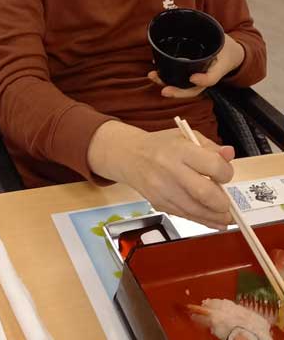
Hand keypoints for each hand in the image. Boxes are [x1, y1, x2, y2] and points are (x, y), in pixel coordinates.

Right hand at [88, 121, 234, 228]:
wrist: (129, 155)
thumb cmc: (161, 145)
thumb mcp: (186, 136)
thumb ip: (210, 147)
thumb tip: (230, 154)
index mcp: (180, 150)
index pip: (213, 166)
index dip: (226, 173)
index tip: (225, 175)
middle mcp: (171, 170)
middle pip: (205, 193)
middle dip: (223, 203)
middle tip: (229, 204)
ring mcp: (163, 190)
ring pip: (196, 211)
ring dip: (215, 217)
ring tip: (226, 217)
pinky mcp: (159, 203)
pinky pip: (185, 216)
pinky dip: (202, 220)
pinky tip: (214, 221)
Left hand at [148, 34, 244, 98]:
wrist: (230, 54)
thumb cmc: (224, 47)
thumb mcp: (222, 39)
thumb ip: (211, 29)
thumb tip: (184, 13)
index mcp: (217, 70)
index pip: (211, 79)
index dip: (203, 80)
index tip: (192, 78)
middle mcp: (205, 76)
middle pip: (192, 90)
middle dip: (177, 91)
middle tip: (164, 91)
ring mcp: (196, 77)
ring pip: (182, 87)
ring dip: (166, 83)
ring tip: (152, 76)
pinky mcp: (188, 74)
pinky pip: (177, 79)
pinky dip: (165, 76)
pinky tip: (155, 70)